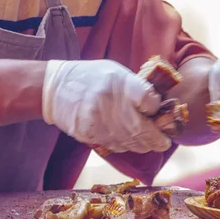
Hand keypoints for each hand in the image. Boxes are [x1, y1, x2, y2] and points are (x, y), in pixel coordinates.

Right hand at [42, 60, 170, 153]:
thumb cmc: (92, 78)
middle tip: (164, 142)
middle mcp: (108, 101)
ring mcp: (97, 120)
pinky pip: (114, 145)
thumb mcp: (116, 73)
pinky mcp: (88, 134)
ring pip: (129, 142)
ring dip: (143, 145)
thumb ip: (136, 88)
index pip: (147, 100)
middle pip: (141, 128)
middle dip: (156, 139)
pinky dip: (125, 146)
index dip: (156, 108)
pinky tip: (128, 141)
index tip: (158, 110)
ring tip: (150, 143)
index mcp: (118, 81)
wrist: (55, 89)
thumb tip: (159, 107)